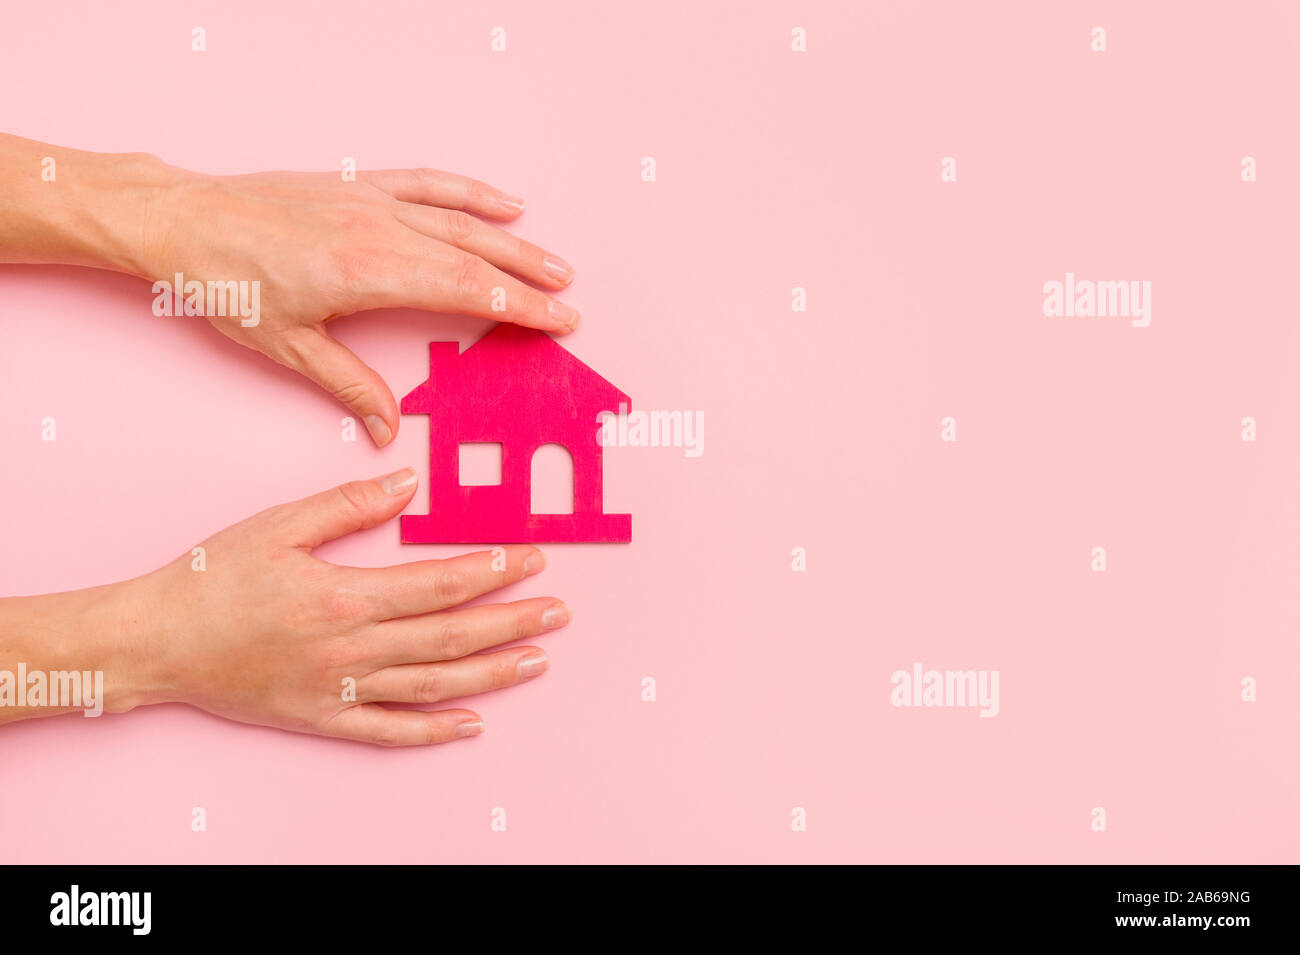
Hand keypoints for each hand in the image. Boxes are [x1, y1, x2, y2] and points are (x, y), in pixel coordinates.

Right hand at [0, 468, 569, 744]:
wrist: (154, 643)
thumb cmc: (211, 579)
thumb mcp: (277, 525)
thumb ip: (347, 505)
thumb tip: (407, 483)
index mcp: (346, 596)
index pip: (441, 584)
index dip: (493, 571)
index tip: (532, 558)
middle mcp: (353, 649)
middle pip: (452, 637)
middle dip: (513, 622)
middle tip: (559, 612)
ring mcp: (340, 691)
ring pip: (434, 685)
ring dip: (491, 674)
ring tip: (537, 660)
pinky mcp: (322, 720)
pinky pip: (389, 732)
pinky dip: (434, 731)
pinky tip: (471, 723)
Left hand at [142, 164, 580, 445]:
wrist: (185, 222)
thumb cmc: (228, 284)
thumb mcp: (290, 347)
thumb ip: (349, 387)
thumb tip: (386, 431)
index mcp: (370, 271)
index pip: (466, 290)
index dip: (519, 306)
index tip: (557, 321)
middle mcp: (381, 229)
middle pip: (476, 257)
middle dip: (529, 280)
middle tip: (569, 301)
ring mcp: (373, 201)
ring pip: (463, 221)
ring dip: (513, 242)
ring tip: (554, 263)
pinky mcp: (360, 184)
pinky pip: (430, 184)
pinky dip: (471, 192)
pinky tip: (503, 203)